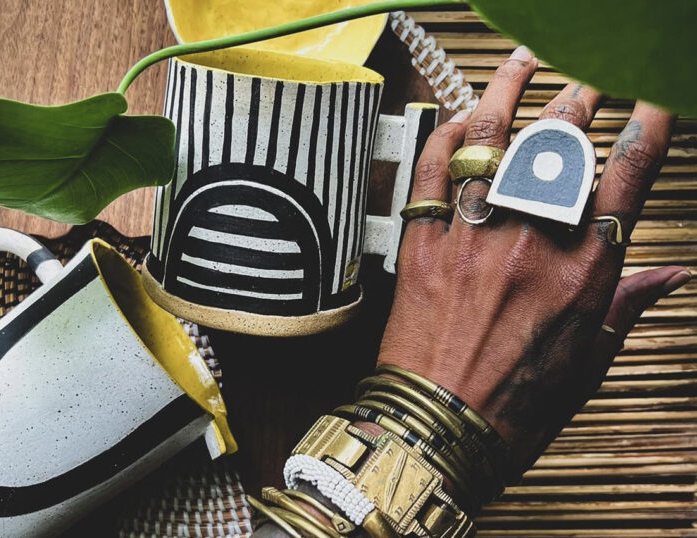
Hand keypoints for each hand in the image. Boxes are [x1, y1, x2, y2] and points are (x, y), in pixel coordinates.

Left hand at [377, 46, 688, 475]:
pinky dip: (445, 136)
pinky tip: (459, 120)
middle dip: (581, 97)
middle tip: (588, 79)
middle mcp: (530, 242)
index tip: (652, 98)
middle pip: (561, 144)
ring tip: (522, 63)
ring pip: (492, 140)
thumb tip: (671, 275)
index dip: (647, 125)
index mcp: (583, 273)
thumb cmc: (512, 408)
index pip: (628, 175)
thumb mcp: (588, 364)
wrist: (434, 432)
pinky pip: (431, 169)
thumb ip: (627, 306)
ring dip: (509, 90)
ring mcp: (471, 237)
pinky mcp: (421, 243)